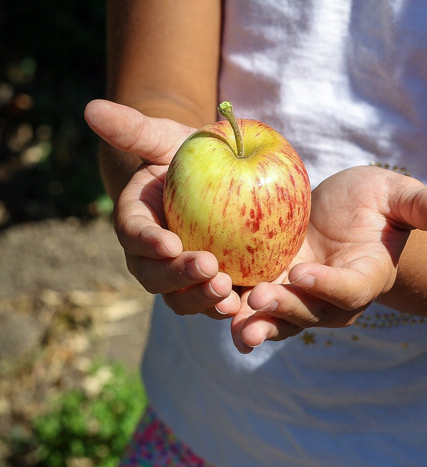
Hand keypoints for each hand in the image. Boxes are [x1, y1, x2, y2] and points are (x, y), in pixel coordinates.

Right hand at [84, 100, 240, 317]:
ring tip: (228, 294)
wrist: (217, 179)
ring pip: (183, 299)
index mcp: (136, 222)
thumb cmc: (188, 155)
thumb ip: (134, 129)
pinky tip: (248, 307)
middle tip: (209, 269)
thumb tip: (92, 108)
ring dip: (202, 300)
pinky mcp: (212, 287)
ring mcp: (182, 278)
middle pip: (156, 277)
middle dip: (179, 278)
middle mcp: (153, 257)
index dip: (148, 242)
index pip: (134, 234)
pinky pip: (215, 305)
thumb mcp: (166, 138)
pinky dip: (228, 312)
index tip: (169, 243)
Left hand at [230, 166, 426, 352]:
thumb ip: (416, 204)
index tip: (305, 273)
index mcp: (368, 276)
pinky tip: (210, 304)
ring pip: (280, 320)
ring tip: (233, 322)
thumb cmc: (374, 202)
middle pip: (311, 314)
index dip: (329, 286)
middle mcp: (334, 299)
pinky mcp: (273, 290)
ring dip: (257, 323)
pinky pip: (255, 307)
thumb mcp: (395, 194)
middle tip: (259, 299)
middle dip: (286, 310)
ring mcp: (302, 299)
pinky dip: (235, 309)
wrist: (342, 215)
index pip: (351, 289)